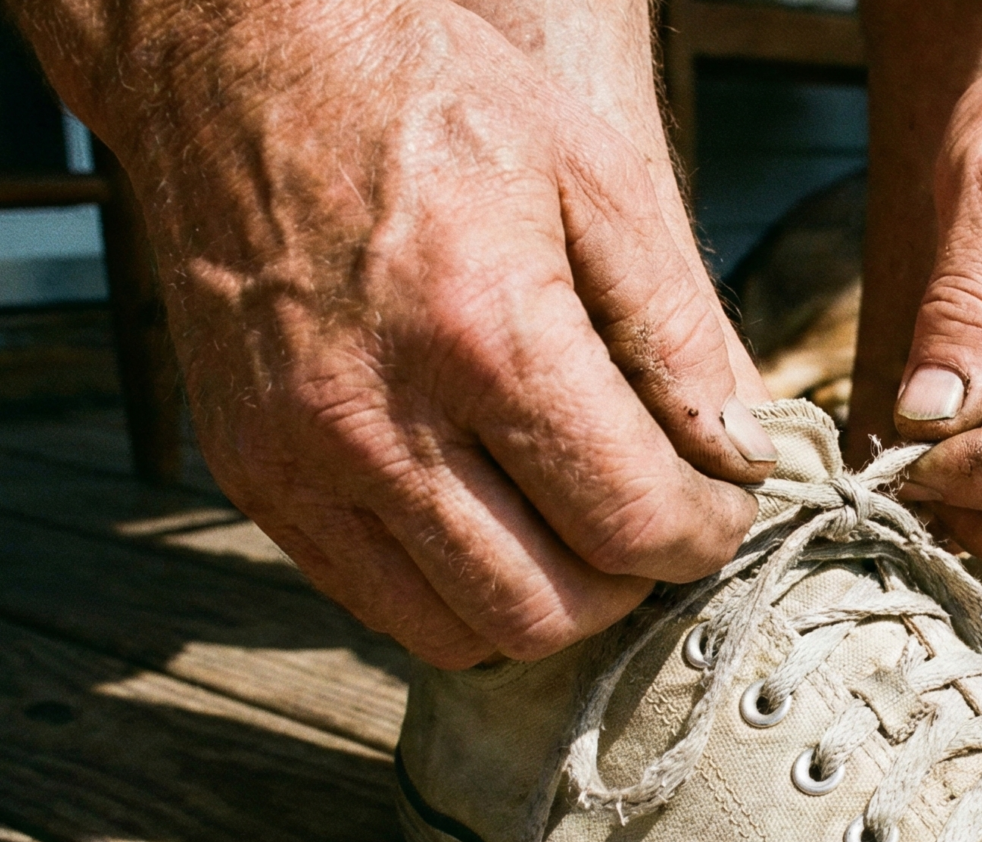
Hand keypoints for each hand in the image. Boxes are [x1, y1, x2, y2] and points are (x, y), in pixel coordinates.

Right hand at [32, 0, 777, 667]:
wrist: (239, 68)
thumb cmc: (432, 103)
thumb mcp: (594, 179)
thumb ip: (678, 332)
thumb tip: (742, 452)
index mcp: (485, 333)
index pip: (629, 519)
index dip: (704, 534)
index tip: (722, 505)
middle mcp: (379, 417)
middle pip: (547, 607)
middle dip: (630, 582)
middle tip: (654, 519)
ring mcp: (300, 460)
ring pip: (459, 632)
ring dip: (544, 604)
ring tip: (575, 528)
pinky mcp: (251, 478)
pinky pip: (375, 605)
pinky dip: (453, 593)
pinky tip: (491, 521)